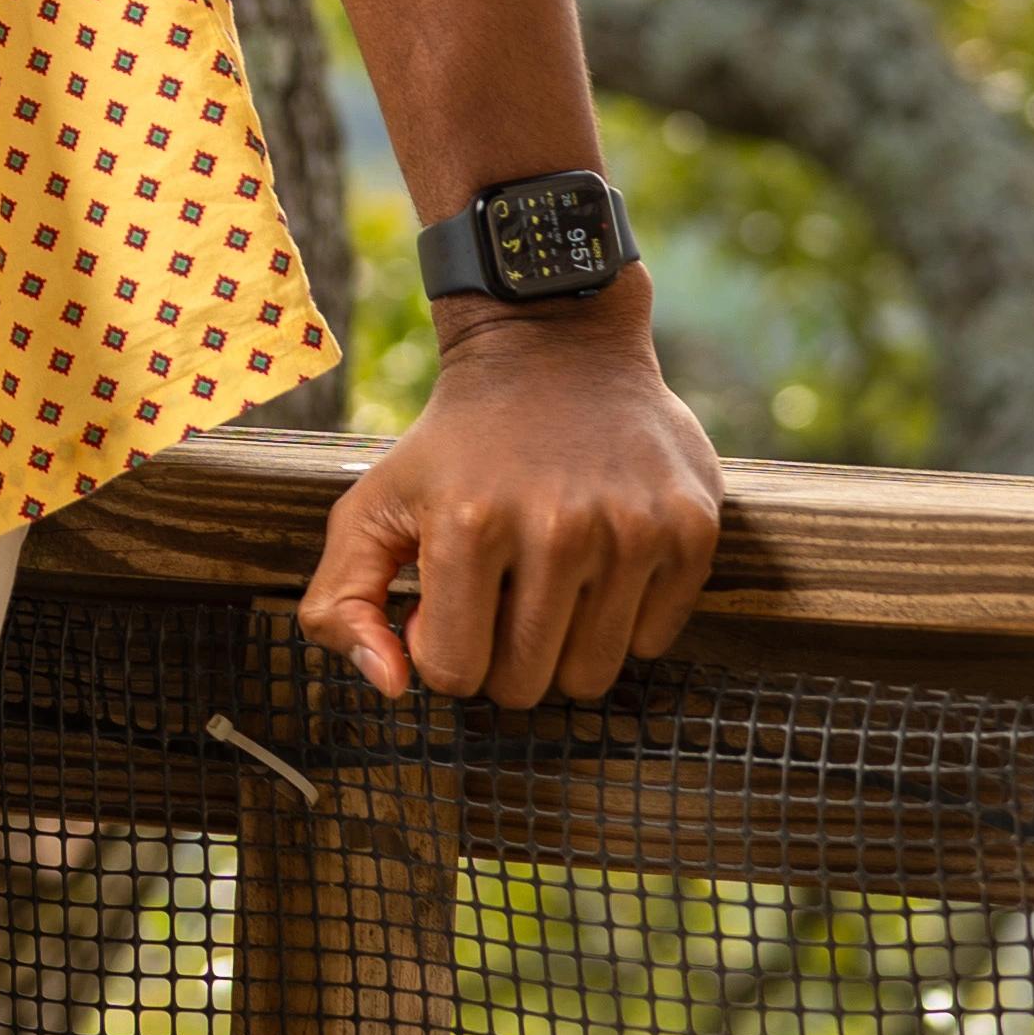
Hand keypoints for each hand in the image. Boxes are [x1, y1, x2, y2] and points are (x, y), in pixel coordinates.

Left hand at [298, 290, 722, 708]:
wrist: (553, 348)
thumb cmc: (453, 446)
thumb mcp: (369, 507)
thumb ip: (341, 603)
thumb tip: (393, 686)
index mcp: (468, 525)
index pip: (454, 673)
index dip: (442, 645)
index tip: (447, 598)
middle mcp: (559, 530)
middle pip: (527, 686)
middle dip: (502, 655)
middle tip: (500, 590)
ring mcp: (634, 531)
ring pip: (592, 677)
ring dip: (563, 643)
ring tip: (548, 574)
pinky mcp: (692, 531)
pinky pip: (653, 643)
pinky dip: (623, 620)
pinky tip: (601, 556)